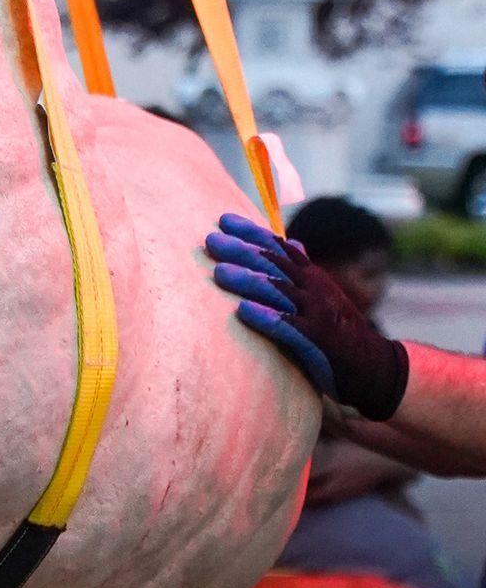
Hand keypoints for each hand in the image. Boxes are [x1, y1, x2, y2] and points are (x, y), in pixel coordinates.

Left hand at [206, 211, 408, 418]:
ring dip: (248, 280)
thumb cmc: (342, 329)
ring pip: (278, 291)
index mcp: (312, 277)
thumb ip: (305, 271)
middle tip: (211, 240)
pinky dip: (267, 317)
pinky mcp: (318, 342)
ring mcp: (317, 314)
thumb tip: (291, 242)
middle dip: (242, 251)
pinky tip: (244, 311)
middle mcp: (314, 290)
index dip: (252, 233)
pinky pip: (288, 327)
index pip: (279, 247)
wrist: (376, 367)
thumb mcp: (325, 294)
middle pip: (274, 264)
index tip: (224, 220)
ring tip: (220, 272)